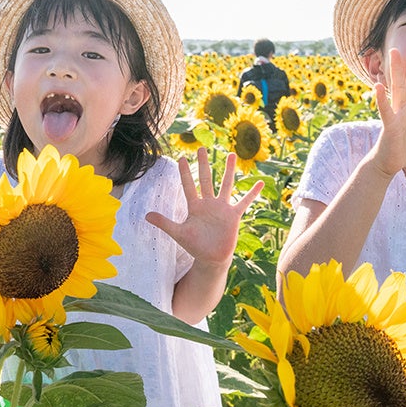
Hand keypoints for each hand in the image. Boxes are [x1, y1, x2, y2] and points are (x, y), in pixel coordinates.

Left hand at [146, 148, 263, 267]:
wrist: (211, 258)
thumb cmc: (195, 246)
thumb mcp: (178, 233)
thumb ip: (164, 223)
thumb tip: (146, 215)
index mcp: (195, 206)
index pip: (189, 186)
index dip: (185, 173)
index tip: (182, 158)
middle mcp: (209, 203)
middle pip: (206, 179)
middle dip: (204, 164)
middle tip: (201, 147)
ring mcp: (222, 208)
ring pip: (226, 184)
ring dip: (228, 170)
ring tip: (231, 154)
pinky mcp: (233, 215)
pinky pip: (244, 202)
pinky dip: (252, 193)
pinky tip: (259, 183)